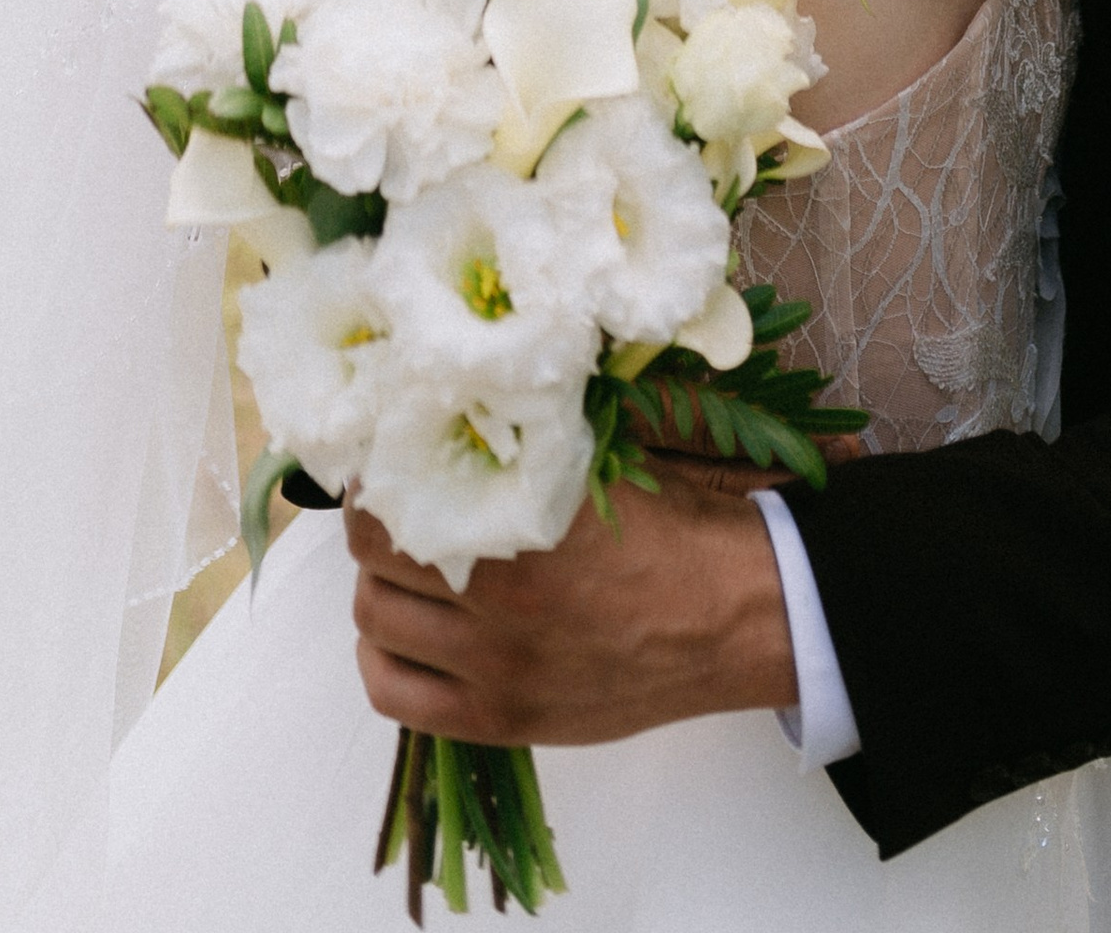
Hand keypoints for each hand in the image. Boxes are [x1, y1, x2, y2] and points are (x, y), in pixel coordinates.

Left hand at [346, 470, 797, 746]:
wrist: (737, 616)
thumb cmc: (675, 527)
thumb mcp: (605, 455)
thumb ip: (527, 433)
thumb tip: (450, 391)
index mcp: (523, 517)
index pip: (394, 492)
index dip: (379, 471)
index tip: (389, 456)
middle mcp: (500, 596)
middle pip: (373, 555)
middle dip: (377, 525)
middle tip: (399, 508)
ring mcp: (497, 666)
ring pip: (374, 621)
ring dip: (380, 588)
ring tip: (408, 570)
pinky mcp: (502, 719)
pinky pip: (393, 695)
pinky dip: (384, 658)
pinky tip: (410, 632)